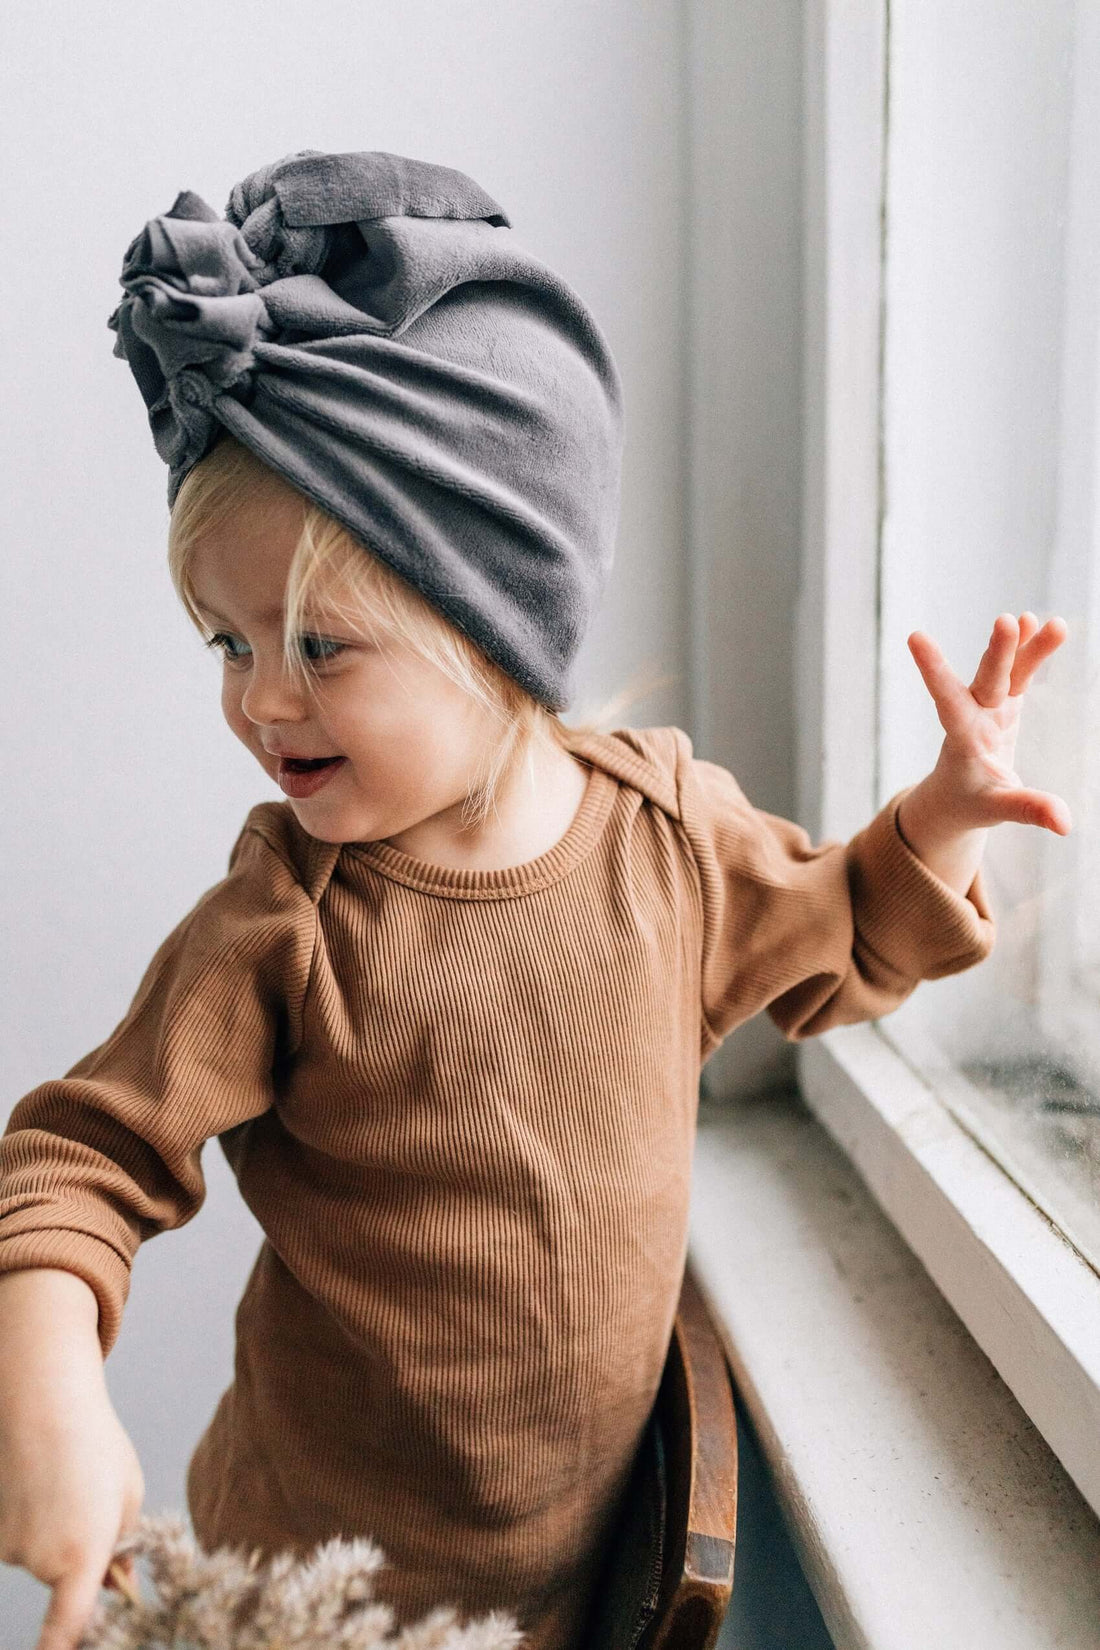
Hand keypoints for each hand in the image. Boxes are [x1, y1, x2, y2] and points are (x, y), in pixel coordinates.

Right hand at [0, 1269, 144, 1649]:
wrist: (45, 1404)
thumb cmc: (96, 1448)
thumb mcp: (128, 1496)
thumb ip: (122, 1548)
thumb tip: (117, 1586)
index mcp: (84, 1555)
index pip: (68, 1628)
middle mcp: (42, 1561)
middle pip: (68, 1578)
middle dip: (83, 1552)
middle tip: (92, 1500)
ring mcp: (11, 1548)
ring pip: (44, 1556)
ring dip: (58, 1530)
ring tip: (67, 1482)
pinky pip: (23, 1539)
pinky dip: (35, 1519)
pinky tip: (42, 1482)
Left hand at [906, 611, 1071, 835]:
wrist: (955, 795)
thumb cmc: (969, 804)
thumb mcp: (997, 811)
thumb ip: (1028, 810)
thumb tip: (1065, 823)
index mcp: (963, 740)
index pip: (948, 702)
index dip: (934, 671)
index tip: (915, 637)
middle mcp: (973, 716)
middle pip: (988, 681)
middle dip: (998, 654)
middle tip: (1006, 621)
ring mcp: (989, 707)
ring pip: (1008, 672)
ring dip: (1023, 646)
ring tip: (1040, 619)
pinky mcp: (1004, 705)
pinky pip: (1019, 674)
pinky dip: (1028, 651)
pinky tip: (1034, 621)